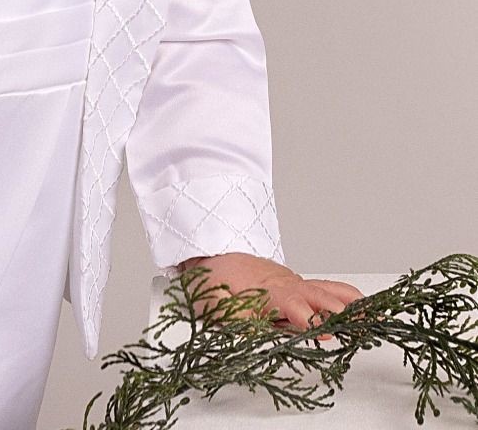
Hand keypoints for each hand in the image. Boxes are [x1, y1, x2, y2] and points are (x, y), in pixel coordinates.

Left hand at [178, 252, 364, 339]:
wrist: (211, 253)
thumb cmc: (212, 280)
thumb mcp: (213, 302)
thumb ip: (235, 317)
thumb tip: (251, 334)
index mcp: (267, 291)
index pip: (294, 305)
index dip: (310, 318)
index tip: (326, 330)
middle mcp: (285, 285)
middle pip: (318, 295)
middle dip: (342, 309)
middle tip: (367, 322)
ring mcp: (293, 283)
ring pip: (326, 288)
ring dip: (351, 300)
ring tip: (376, 314)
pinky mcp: (296, 285)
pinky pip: (324, 287)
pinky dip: (346, 295)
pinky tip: (363, 305)